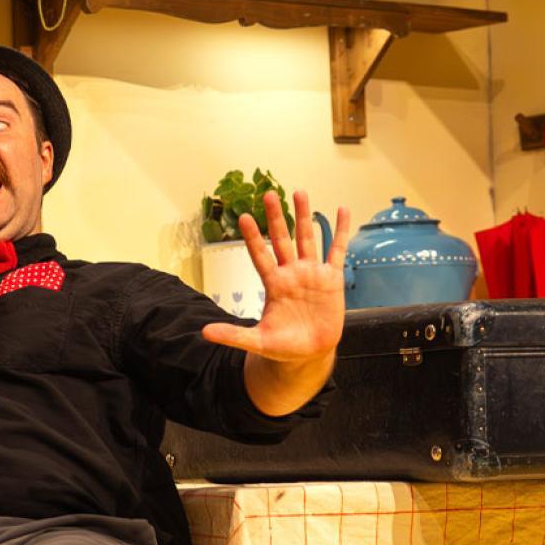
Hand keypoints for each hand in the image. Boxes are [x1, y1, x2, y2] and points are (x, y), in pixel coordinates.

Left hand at [201, 192, 351, 363]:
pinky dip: (339, 231)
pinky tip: (341, 210)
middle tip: (269, 194)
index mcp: (273, 284)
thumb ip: (232, 335)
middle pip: (282, 239)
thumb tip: (203, 333)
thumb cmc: (282, 346)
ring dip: (305, 216)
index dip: (253, 237)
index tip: (245, 217)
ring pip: (307, 238)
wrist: (309, 353)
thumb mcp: (257, 341)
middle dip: (276, 217)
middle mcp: (291, 273)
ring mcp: (312, 273)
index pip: (260, 255)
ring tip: (300, 192)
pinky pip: (336, 250)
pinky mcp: (332, 279)